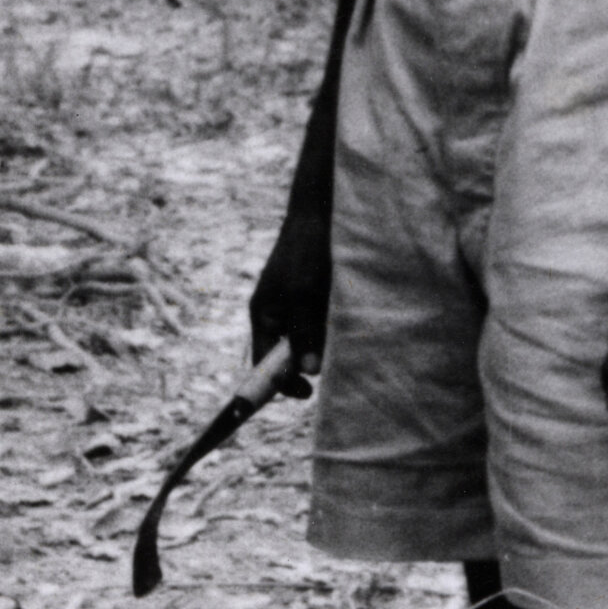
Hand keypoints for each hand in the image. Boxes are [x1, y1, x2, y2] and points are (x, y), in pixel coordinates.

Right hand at [250, 201, 330, 396]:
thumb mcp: (303, 295)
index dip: (278, 383)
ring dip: (324, 344)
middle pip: (287, 357)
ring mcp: (295, 307)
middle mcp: (276, 315)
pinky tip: (345, 316)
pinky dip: (333, 329)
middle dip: (308, 362)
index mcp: (263, 315)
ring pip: (309, 343)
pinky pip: (322, 326)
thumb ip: (303, 333)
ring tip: (338, 328)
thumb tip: (308, 372)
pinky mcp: (315, 300)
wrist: (323, 215)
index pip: (263, 362)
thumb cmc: (306, 252)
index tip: (306, 393)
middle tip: (331, 361)